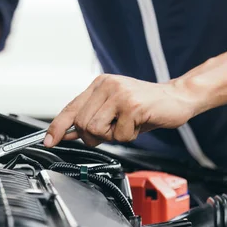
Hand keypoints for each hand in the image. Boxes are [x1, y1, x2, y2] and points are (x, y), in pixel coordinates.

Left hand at [44, 74, 202, 146]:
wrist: (177, 98)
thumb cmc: (146, 106)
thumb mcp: (115, 109)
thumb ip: (93, 118)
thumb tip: (69, 133)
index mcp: (99, 85)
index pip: (70, 108)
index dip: (57, 127)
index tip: (49, 141)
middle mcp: (106, 85)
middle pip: (82, 124)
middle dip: (95, 136)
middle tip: (113, 130)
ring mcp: (119, 94)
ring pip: (96, 129)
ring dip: (112, 136)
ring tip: (126, 125)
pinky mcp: (132, 105)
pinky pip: (119, 135)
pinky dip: (129, 137)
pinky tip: (138, 124)